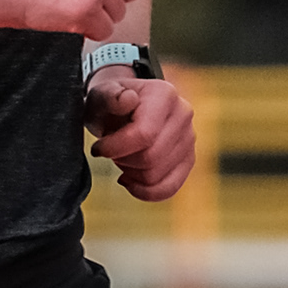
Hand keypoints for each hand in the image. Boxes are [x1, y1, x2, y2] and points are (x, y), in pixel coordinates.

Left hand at [86, 73, 194, 199]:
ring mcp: (189, 138)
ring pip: (155, 177)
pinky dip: (145, 192)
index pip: (144, 135)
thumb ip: (108, 96)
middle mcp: (183, 114)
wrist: (123, 109)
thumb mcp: (100, 96)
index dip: (115, 148)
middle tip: (111, 151)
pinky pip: (169, 188)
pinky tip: (130, 181)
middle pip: (150, 159)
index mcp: (164, 95)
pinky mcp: (188, 159)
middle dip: (122, 161)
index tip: (98, 148)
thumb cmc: (109, 103)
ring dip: (130, 173)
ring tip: (122, 158)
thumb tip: (128, 100)